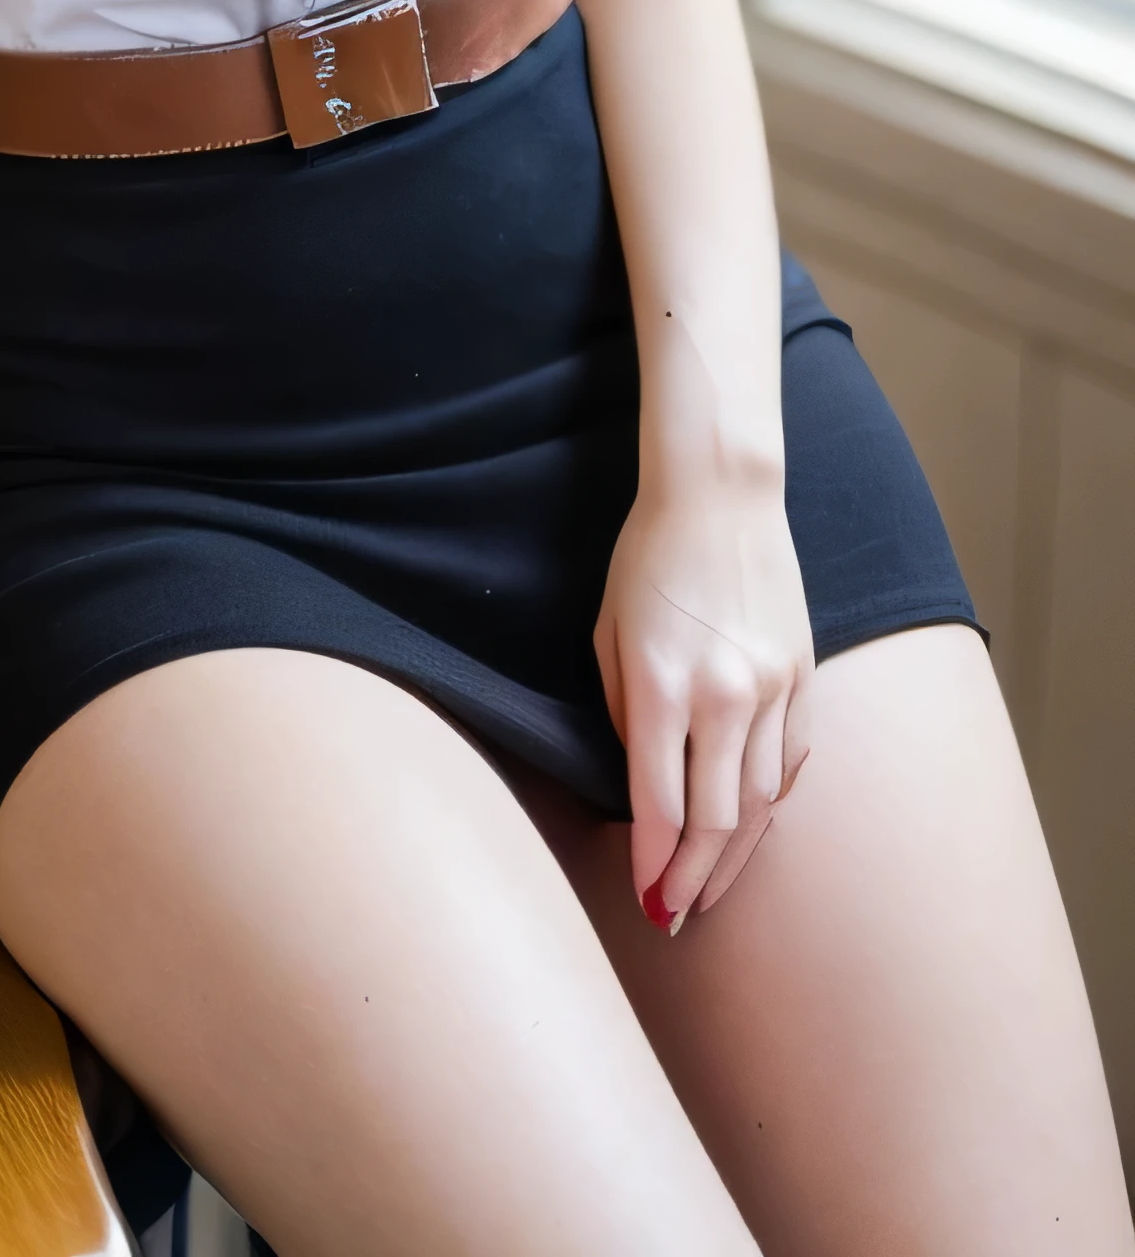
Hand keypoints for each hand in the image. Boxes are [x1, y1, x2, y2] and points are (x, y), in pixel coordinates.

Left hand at [593, 476, 813, 932]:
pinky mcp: (803, 677)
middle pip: (716, 820)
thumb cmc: (647, 557)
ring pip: (761, 803)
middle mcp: (725, 696)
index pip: (658, 803)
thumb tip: (639, 776)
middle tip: (673, 917)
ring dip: (735, 857)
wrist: (721, 494)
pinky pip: (792, 762)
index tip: (645, 900)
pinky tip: (755, 831)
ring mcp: (773, 688)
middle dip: (691, 880)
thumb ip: (622, 709)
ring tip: (709, 891)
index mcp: (664, 686)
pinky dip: (774, 805)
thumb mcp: (609, 631)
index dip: (650, 863)